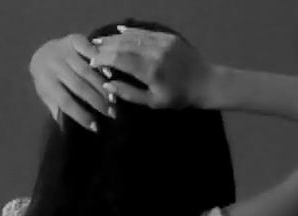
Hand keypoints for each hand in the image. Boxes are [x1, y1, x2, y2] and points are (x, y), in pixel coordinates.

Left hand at [29, 34, 115, 130]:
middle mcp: (53, 64)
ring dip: (103, 85)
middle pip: (79, 86)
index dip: (80, 115)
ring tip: (115, 98)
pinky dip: (102, 63)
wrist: (43, 52)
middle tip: (112, 113)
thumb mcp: (48, 96)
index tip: (96, 127)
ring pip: (87, 70)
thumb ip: (58, 110)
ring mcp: (64, 50)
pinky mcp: (75, 39)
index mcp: (46, 81)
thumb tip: (70, 131)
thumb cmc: (49, 80)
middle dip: (97, 101)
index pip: (65, 101)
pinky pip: (91, 51)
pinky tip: (112, 75)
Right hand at [88, 25, 217, 109]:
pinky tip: (120, 32)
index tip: (91, 62)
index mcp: (150, 71)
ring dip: (115, 38)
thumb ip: (129, 93)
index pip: (119, 59)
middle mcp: (155, 53)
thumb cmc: (178, 97)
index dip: (102, 59)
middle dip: (105, 46)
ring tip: (101, 40)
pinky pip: (145, 32)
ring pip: (133, 37)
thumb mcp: (153, 102)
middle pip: (123, 45)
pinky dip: (131, 32)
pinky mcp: (168, 37)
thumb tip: (107, 84)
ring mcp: (162, 42)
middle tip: (91, 49)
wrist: (206, 82)